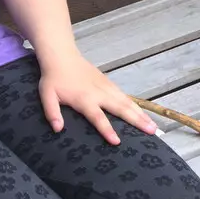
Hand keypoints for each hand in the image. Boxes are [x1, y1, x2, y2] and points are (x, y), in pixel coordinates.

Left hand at [37, 52, 157, 145]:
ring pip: (127, 102)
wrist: (62, 56)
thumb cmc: (53, 78)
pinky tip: (143, 114)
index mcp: (84, 99)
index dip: (107, 129)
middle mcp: (99, 94)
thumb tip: (57, 129)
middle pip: (121, 109)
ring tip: (153, 126)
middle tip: (151, 132)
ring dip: (141, 114)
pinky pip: (125, 96)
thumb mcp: (46, 95)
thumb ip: (52, 112)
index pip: (98, 117)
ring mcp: (106, 87)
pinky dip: (136, 105)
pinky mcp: (109, 83)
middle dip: (137, 121)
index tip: (117, 142)